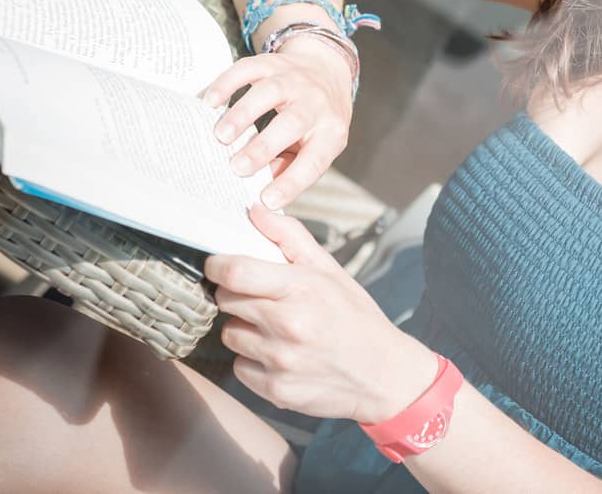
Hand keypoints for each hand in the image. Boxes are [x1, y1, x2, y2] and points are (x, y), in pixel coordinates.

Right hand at [201, 36, 352, 210]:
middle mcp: (316, 103)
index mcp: (330, 132)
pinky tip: (210, 101)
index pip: (314, 161)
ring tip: (221, 136)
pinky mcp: (273, 63)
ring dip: (242, 115)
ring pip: (269, 93)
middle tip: (236, 167)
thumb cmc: (318, 119)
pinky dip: (227, 83)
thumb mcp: (318, 145)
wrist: (327, 69)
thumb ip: (292, 167)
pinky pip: (249, 69)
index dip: (291, 183)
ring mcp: (294, 80)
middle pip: (291, 124)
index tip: (266, 201)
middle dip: (262, 148)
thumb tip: (261, 191)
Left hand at [208, 203, 441, 423]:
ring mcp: (280, 360)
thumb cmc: (355, 317)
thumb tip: (255, 211)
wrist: (383, 375)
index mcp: (301, 288)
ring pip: (229, 335)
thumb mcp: (330, 270)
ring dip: (244, 329)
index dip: (217, 265)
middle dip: (236, 295)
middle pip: (226, 301)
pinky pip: (240, 367)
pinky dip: (253, 361)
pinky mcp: (275, 390)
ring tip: (275, 329)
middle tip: (261, 298)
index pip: (235, 271)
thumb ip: (290, 237)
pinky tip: (280, 356)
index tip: (218, 266)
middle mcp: (288, 325)